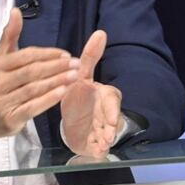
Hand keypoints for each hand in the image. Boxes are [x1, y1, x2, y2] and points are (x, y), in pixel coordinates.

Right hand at [0, 8, 79, 148]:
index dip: (48, 54)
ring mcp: (4, 101)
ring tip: (75, 76)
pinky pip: (32, 107)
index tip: (66, 54)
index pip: (26, 56)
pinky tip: (63, 92)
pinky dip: (48, 99)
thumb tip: (15, 11)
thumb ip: (10, 35)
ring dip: (56, 81)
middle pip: (32, 72)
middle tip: (76, 64)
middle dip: (56, 67)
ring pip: (34, 89)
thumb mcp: (1, 57)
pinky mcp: (11, 118)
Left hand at [60, 30, 124, 157]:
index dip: (112, 109)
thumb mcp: (81, 76)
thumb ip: (90, 57)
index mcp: (103, 95)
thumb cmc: (80, 96)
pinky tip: (97, 152)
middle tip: (106, 135)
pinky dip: (99, 150)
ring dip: (105, 140)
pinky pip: (99, 148)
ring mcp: (102, 129)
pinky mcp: (95, 143)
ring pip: (107, 135)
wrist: (72, 122)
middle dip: (110, 128)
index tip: (111, 119)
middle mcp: (106, 112)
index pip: (112, 99)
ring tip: (102, 145)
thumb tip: (101, 31)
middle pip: (112, 119)